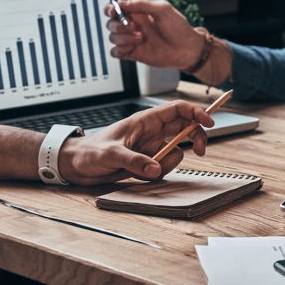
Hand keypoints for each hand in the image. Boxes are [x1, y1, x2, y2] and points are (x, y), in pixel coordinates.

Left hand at [58, 100, 214, 184]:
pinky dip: (157, 173)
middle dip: (196, 137)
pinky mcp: (147, 162)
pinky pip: (163, 167)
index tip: (209, 122)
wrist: (75, 166)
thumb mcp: (110, 154)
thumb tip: (155, 169)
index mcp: (145, 121)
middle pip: (185, 127)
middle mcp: (151, 132)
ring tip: (149, 170)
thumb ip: (134, 161)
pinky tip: (139, 175)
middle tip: (200, 150)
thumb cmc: (89, 152)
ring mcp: (150, 147)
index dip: (196, 112)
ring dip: (169, 162)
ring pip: (176, 151)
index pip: (177, 109)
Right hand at [105, 0, 203, 69]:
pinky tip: (132, 47)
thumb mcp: (163, 9)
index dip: (110, 9)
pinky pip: (115, 52)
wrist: (187, 49)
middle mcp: (133, 26)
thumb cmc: (179, 28)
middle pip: (111, 23)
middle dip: (118, 24)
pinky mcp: (133, 53)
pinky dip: (119, 49)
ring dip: (123, 37)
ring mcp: (132, 40)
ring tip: (141, 38)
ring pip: (113, 37)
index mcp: (138, 13)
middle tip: (134, 26)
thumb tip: (122, 2)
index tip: (114, 11)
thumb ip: (142, 4)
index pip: (115, 8)